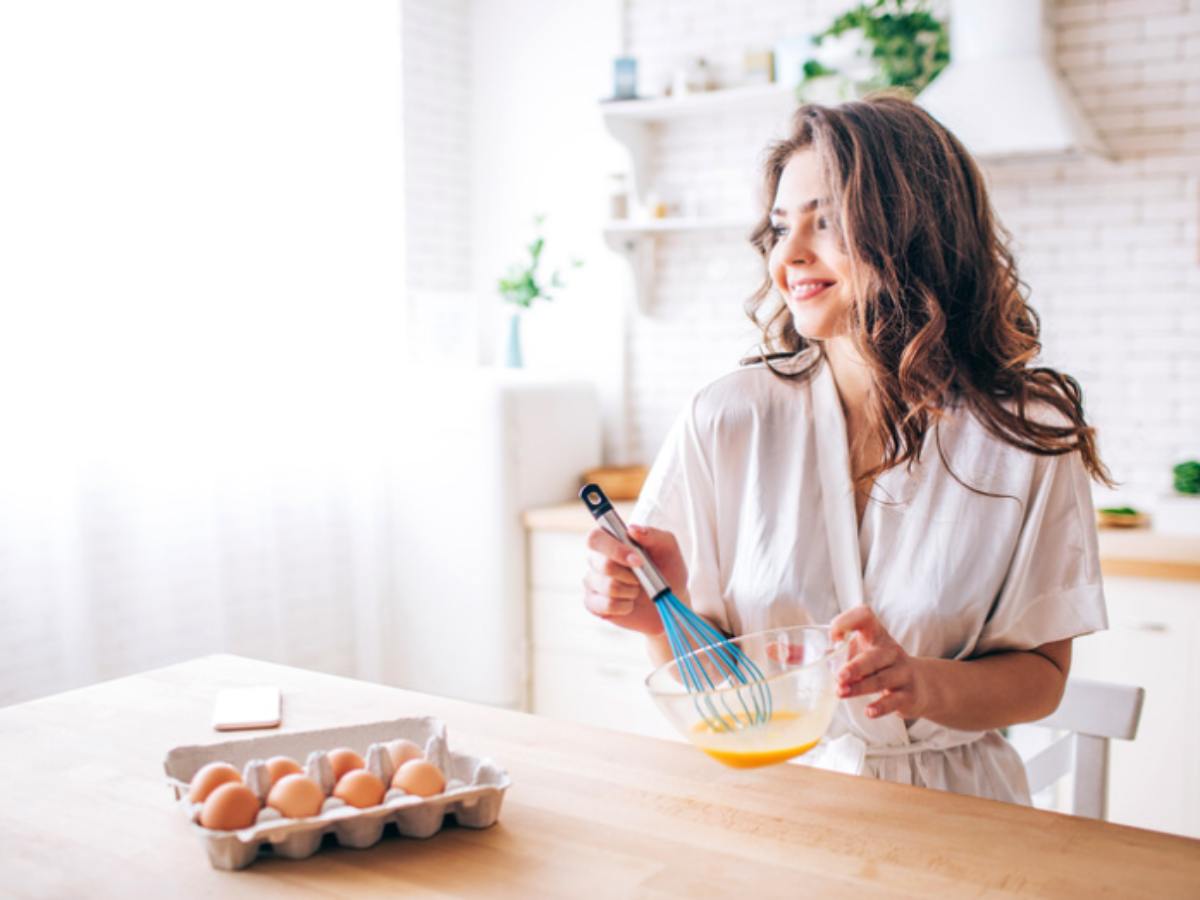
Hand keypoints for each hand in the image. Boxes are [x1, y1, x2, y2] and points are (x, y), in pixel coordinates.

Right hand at [582, 524, 688, 635]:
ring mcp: (592, 582)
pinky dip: (624, 606)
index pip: (595, 538)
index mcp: (610, 540)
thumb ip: (653, 534)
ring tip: (636, 590)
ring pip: (607, 587)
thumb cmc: (667, 569)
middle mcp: (596, 559)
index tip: (637, 560)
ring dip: (630, 591)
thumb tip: (632, 530)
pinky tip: (630, 603)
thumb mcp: (668, 548)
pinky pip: (606, 606)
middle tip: (641, 578)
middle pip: (602, 565)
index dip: (614, 549)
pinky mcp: (593, 604)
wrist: (669, 601)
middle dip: (629, 575)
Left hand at [830, 605, 929, 719]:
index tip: (833, 637)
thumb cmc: (880, 666)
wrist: (920, 685)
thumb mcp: (863, 653)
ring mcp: (903, 672)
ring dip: (860, 687)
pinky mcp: (908, 694)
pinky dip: (881, 707)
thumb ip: (838, 654)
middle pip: (874, 656)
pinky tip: (869, 711)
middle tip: (838, 677)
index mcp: (876, 635)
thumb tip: (802, 655)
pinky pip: (894, 701)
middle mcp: (891, 651)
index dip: (846, 621)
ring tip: (842, 693)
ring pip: (881, 679)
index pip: (865, 616)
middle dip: (855, 667)